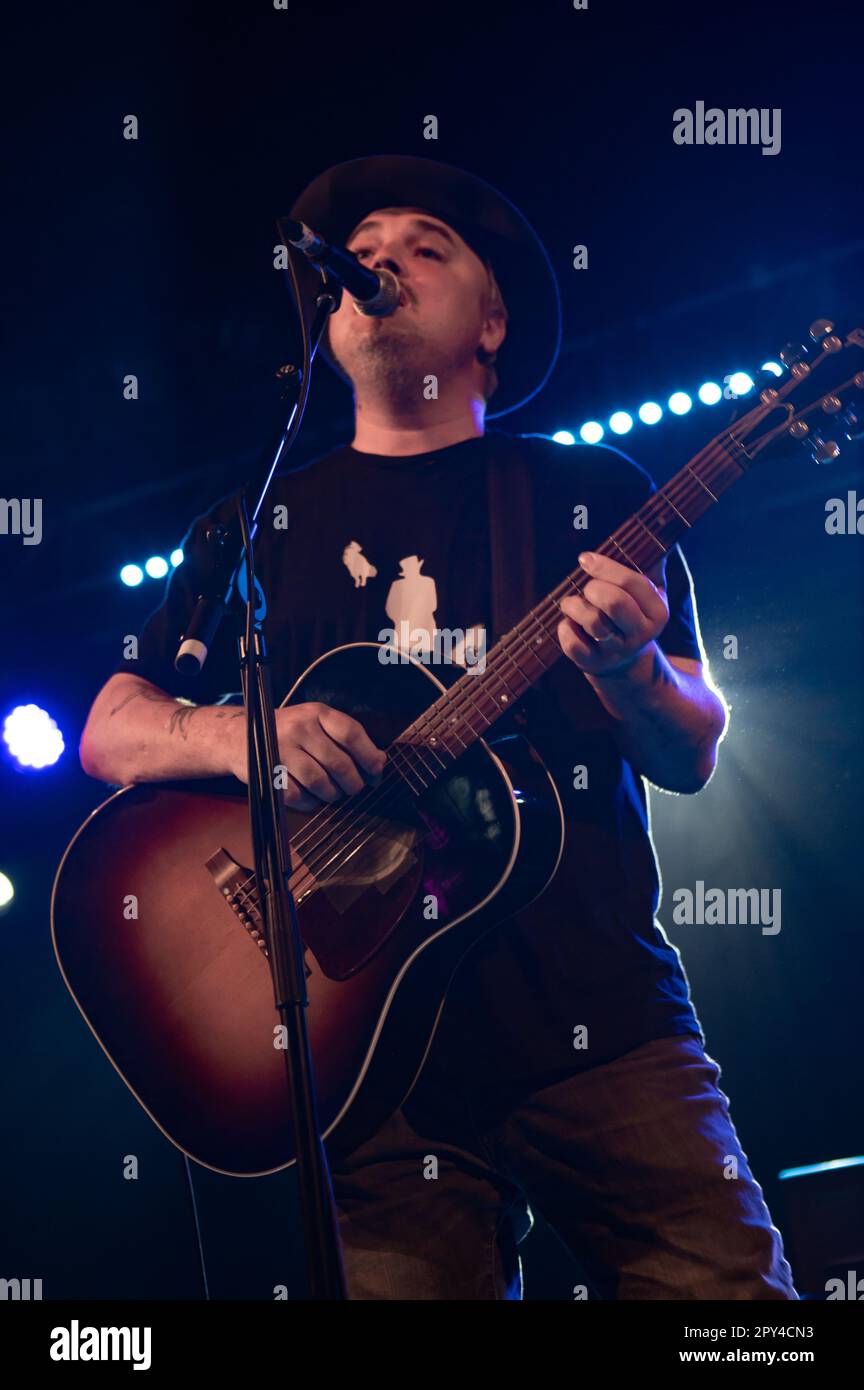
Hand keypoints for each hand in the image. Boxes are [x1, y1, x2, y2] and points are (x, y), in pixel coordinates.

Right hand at [227, 702, 386, 810]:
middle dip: (353, 783)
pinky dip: (311, 802)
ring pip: (320, 783)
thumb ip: (345, 738)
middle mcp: (299, 728)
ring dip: (333, 794)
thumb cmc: (286, 732)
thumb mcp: (315, 723)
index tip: (377, 772)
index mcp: (316, 713)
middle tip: (354, 788)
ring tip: (333, 793)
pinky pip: (299, 796)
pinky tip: (311, 797)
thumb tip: (380, 761)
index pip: (351, 734)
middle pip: (339, 764)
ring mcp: (282, 750)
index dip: (369, 757)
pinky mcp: (269, 771)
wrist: (238, 735)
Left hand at [557, 550, 668, 675]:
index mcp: (658, 612)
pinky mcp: (593, 664)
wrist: (625, 661)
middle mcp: (640, 634)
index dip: (605, 566)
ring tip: (571, 603)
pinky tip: (569, 623)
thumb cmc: (633, 614)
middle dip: (593, 588)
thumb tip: (660, 524)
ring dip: (574, 606)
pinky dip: (565, 629)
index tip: (585, 559)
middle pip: (614, 602)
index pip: (633, 583)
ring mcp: (617, 651)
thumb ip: (652, 562)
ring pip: (593, 622)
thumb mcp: (649, 592)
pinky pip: (573, 644)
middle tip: (586, 588)